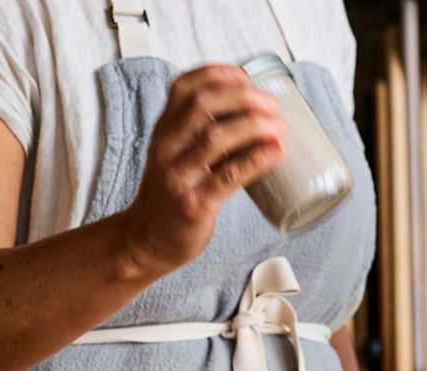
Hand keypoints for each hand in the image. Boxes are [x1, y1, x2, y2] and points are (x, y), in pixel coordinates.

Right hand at [125, 65, 285, 271]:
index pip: (183, 87)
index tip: (246, 75)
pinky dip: (256, 161)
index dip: (216, 74)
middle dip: (243, 97)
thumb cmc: (171, 195)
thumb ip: (201, 135)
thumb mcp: (176, 156)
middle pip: (202, 105)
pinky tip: (276, 153)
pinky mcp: (193, 204)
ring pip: (215, 137)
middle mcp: (166, 147)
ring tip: (280, 126)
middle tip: (273, 104)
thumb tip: (254, 115)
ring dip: (253, 125)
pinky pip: (227, 177)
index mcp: (164, 131)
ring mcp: (177, 176)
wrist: (146, 241)